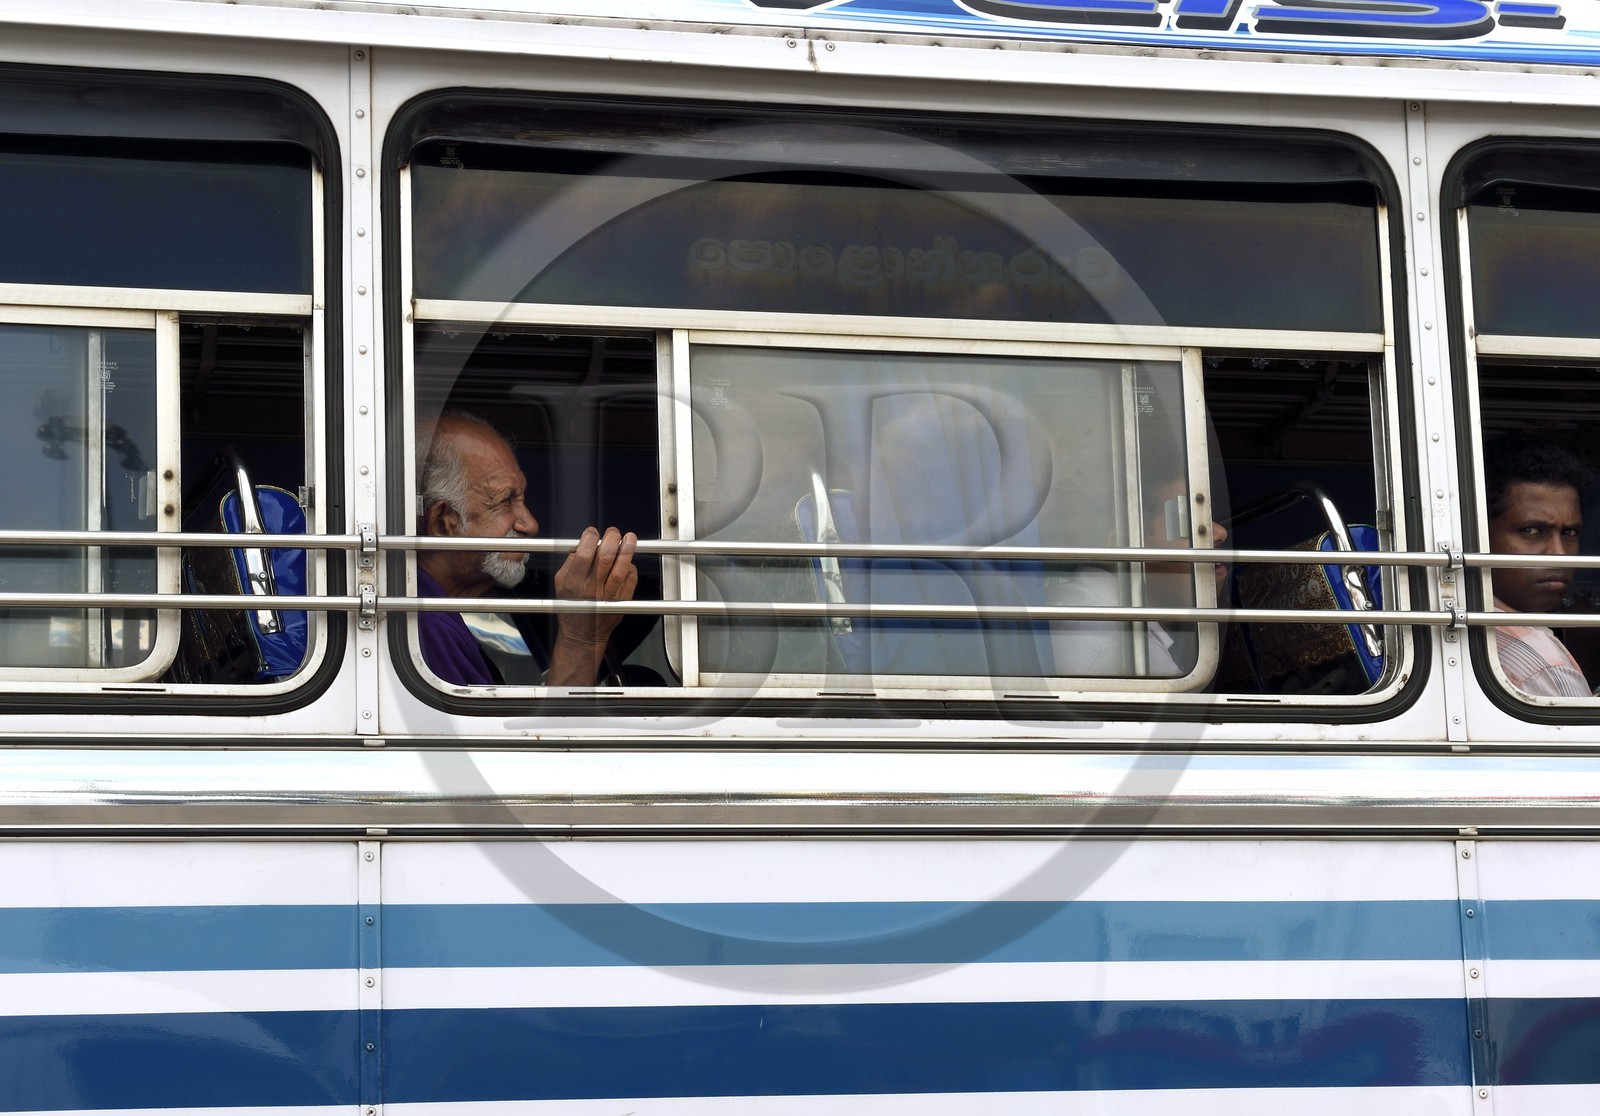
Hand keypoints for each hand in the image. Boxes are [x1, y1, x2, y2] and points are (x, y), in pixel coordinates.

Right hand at [547, 526, 637, 685]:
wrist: (583, 635)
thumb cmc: (570, 607)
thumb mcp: (560, 583)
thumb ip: (570, 563)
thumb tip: (582, 543)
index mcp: (574, 583)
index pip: (583, 555)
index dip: (590, 539)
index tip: (592, 532)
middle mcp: (591, 590)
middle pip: (605, 558)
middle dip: (611, 540)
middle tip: (613, 532)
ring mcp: (609, 597)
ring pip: (621, 569)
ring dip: (627, 551)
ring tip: (630, 538)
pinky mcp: (622, 602)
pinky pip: (630, 580)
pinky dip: (631, 567)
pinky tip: (628, 560)